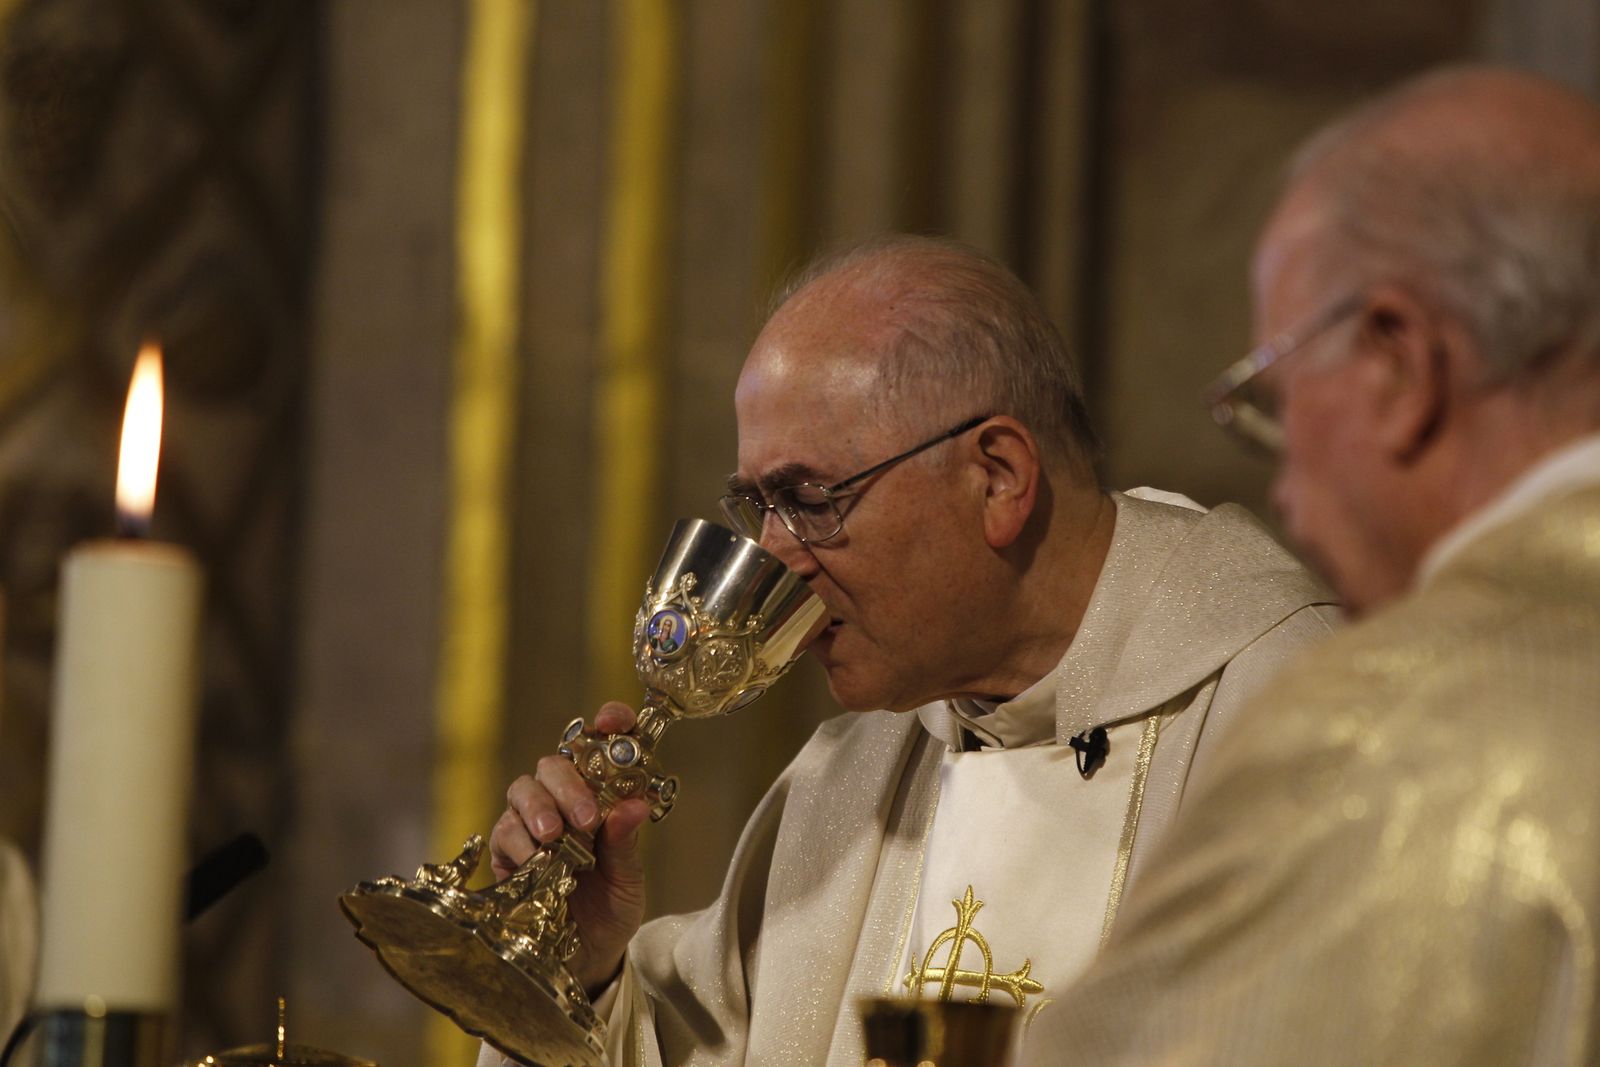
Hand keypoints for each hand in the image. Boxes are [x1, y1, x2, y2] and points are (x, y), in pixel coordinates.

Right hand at [491, 701, 652, 995]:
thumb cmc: (612, 910)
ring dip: (539, 809)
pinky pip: (503, 831)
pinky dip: (518, 842)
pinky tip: (533, 861)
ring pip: (523, 790)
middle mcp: (563, 802)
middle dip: (567, 783)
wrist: (587, 959)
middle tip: (584, 818)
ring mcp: (532, 824)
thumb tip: (633, 805)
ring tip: (555, 838)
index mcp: (601, 798)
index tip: (610, 722)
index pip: (601, 746)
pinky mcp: (506, 853)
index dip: (609, 723)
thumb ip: (626, 845)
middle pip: (554, 764)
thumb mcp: (629, 881)